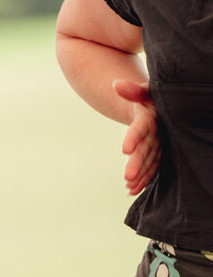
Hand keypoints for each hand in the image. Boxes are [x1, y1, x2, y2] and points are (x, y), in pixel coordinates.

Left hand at [114, 78, 158, 194]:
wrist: (161, 105)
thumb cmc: (150, 96)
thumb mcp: (142, 91)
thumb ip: (131, 90)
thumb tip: (115, 85)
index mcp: (153, 115)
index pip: (142, 127)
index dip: (134, 137)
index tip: (124, 148)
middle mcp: (159, 132)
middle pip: (147, 148)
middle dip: (138, 163)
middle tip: (127, 177)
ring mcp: (161, 144)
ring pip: (151, 161)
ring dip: (141, 175)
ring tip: (128, 186)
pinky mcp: (160, 153)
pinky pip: (153, 167)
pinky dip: (144, 179)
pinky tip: (132, 190)